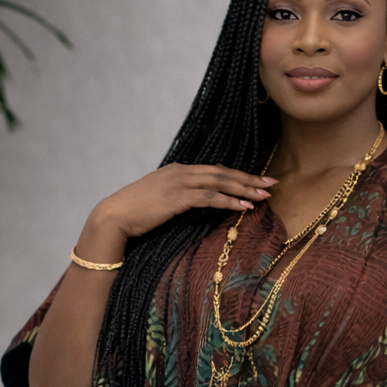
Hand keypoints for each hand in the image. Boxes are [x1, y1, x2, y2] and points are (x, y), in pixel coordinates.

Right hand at [85, 163, 277, 247]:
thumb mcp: (158, 201)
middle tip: (271, 183)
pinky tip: (243, 206)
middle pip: (221, 172)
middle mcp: (181, 172)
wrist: (114, 216)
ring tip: (263, 196)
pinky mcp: (177, 197)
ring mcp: (179, 183)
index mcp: (178, 170)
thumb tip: (191, 204)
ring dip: (243, 189)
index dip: (236, 175)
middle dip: (248, 178)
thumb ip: (176, 198)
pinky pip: (209, 197)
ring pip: (219, 182)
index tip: (256, 180)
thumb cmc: (134, 213)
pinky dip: (228, 200)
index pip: (213, 171)